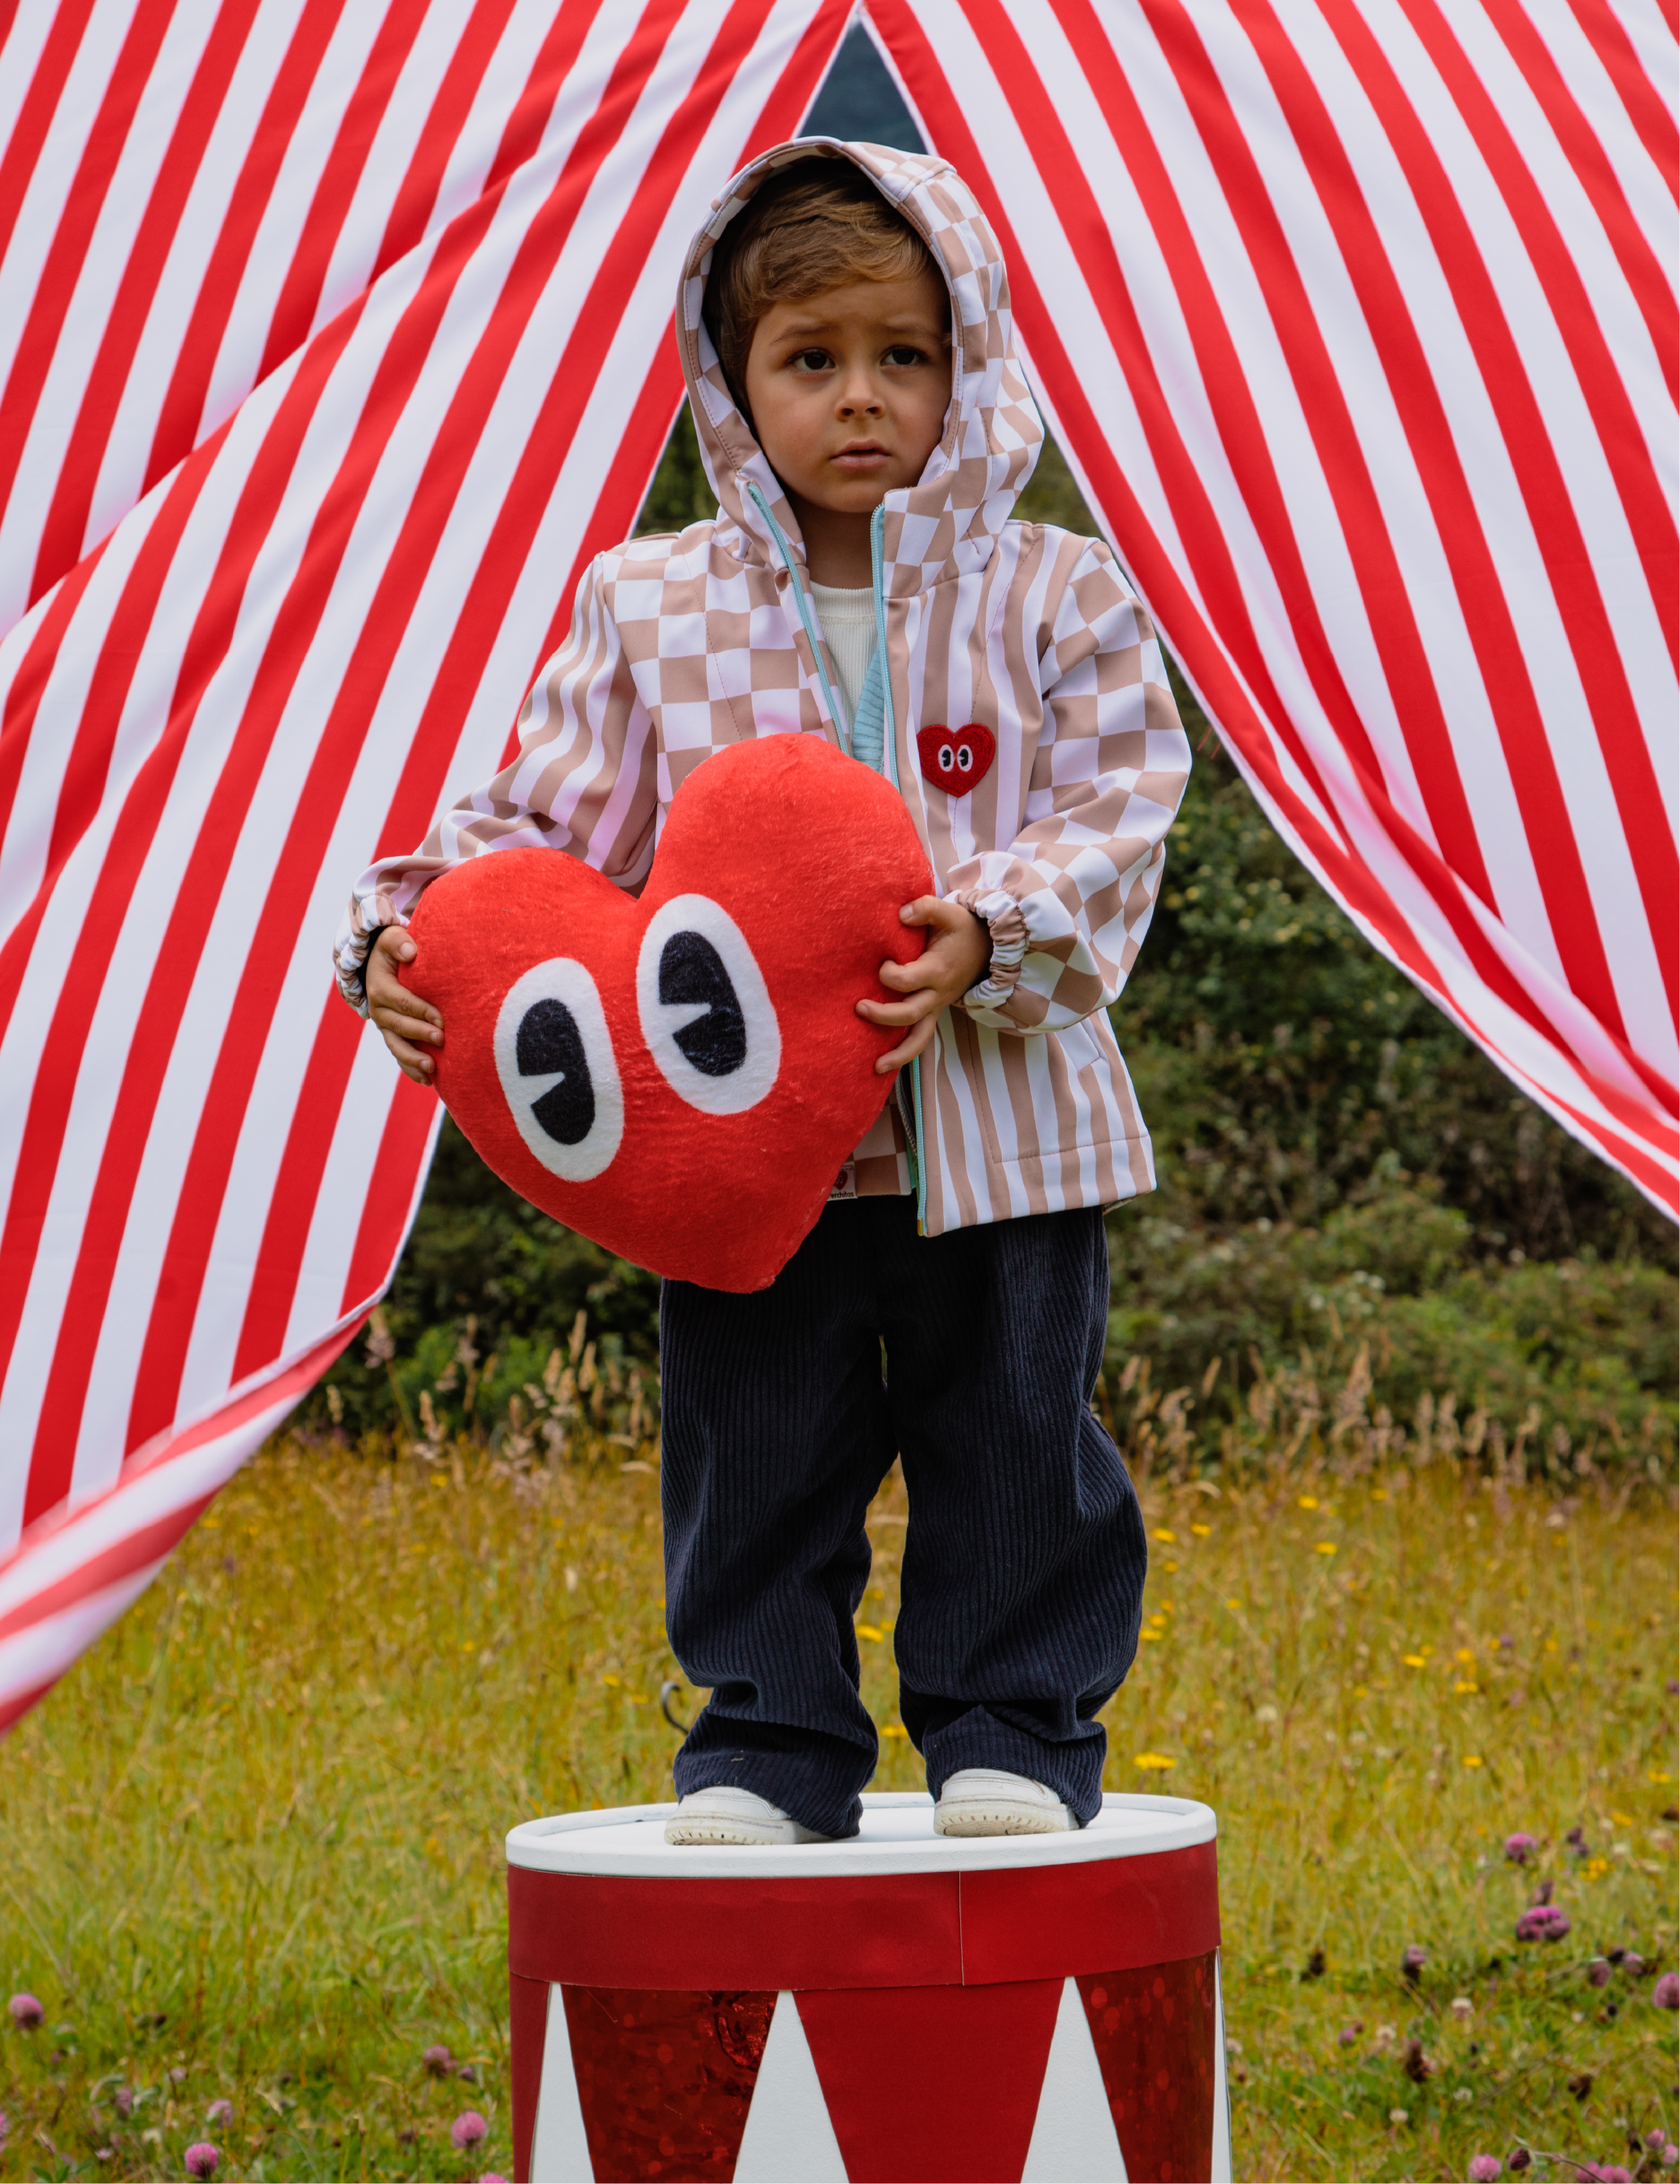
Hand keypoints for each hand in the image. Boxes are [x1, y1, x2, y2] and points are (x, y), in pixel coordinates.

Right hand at [365, 925, 441, 1085]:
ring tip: (432, 1069)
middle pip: (398, 1025)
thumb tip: (411, 951)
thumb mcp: (392, 937)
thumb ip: (399, 941)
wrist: (383, 962)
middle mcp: (378, 1009)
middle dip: (420, 1034)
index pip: (399, 1000)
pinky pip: (399, 1054)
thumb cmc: (395, 949)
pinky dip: (411, 1069)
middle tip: (442, 1040)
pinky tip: (428, 1081)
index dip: (420, 1010)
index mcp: (379, 987)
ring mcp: (384, 1025)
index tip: (441, 1018)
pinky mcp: (392, 1035)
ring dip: (412, 1059)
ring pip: (396, 1045)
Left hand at [857, 895, 990, 1073]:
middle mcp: (937, 994)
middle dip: (883, 1015)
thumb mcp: (949, 912)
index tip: (882, 963)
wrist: (988, 948)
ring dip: (898, 1054)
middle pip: (909, 1014)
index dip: (889, 974)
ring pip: (919, 1038)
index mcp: (938, 970)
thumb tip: (900, 914)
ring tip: (876, 1067)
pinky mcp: (933, 1013)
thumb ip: (925, 908)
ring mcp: (936, 1008)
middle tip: (859, 1008)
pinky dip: (904, 1054)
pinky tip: (883, 1065)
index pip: (908, 980)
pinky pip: (921, 1039)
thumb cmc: (962, 929)